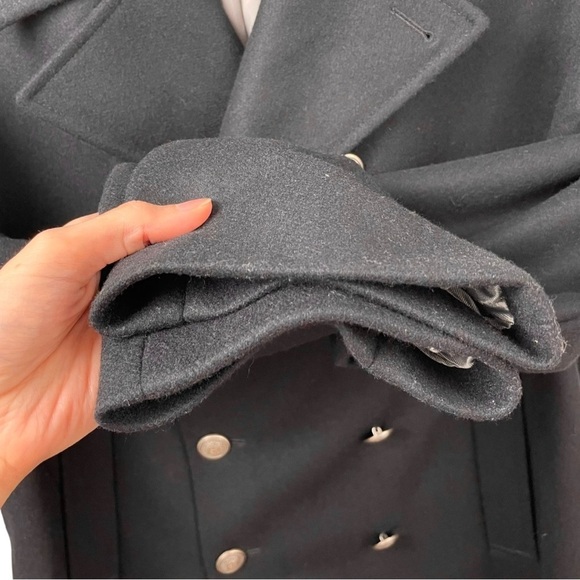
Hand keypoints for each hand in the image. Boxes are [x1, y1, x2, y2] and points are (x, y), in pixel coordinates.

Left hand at [0, 198, 211, 505]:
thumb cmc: (8, 322)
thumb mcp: (60, 254)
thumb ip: (125, 226)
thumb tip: (194, 208)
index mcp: (107, 252)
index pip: (163, 227)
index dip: (194, 220)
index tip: (227, 216)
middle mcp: (130, 287)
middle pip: (185, 266)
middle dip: (212, 258)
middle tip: (240, 251)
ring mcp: (144, 325)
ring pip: (195, 305)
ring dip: (215, 297)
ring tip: (241, 282)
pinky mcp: (154, 363)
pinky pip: (192, 346)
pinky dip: (210, 336)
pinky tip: (228, 321)